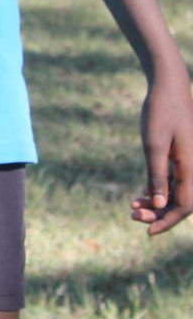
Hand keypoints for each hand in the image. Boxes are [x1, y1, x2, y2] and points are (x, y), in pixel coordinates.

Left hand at [131, 66, 192, 233]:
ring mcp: (188, 162)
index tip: (147, 231)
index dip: (167, 221)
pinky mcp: (180, 155)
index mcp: (192, 168)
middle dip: (158, 214)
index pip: (184, 206)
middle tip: (131, 214)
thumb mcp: (154, 144)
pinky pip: (173, 181)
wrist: (168, 87)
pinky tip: (142, 195)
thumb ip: (157, 175)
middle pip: (180, 202)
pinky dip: (158, 189)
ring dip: (156, 202)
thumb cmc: (161, 112)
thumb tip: (159, 206)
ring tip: (132, 206)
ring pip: (176, 192)